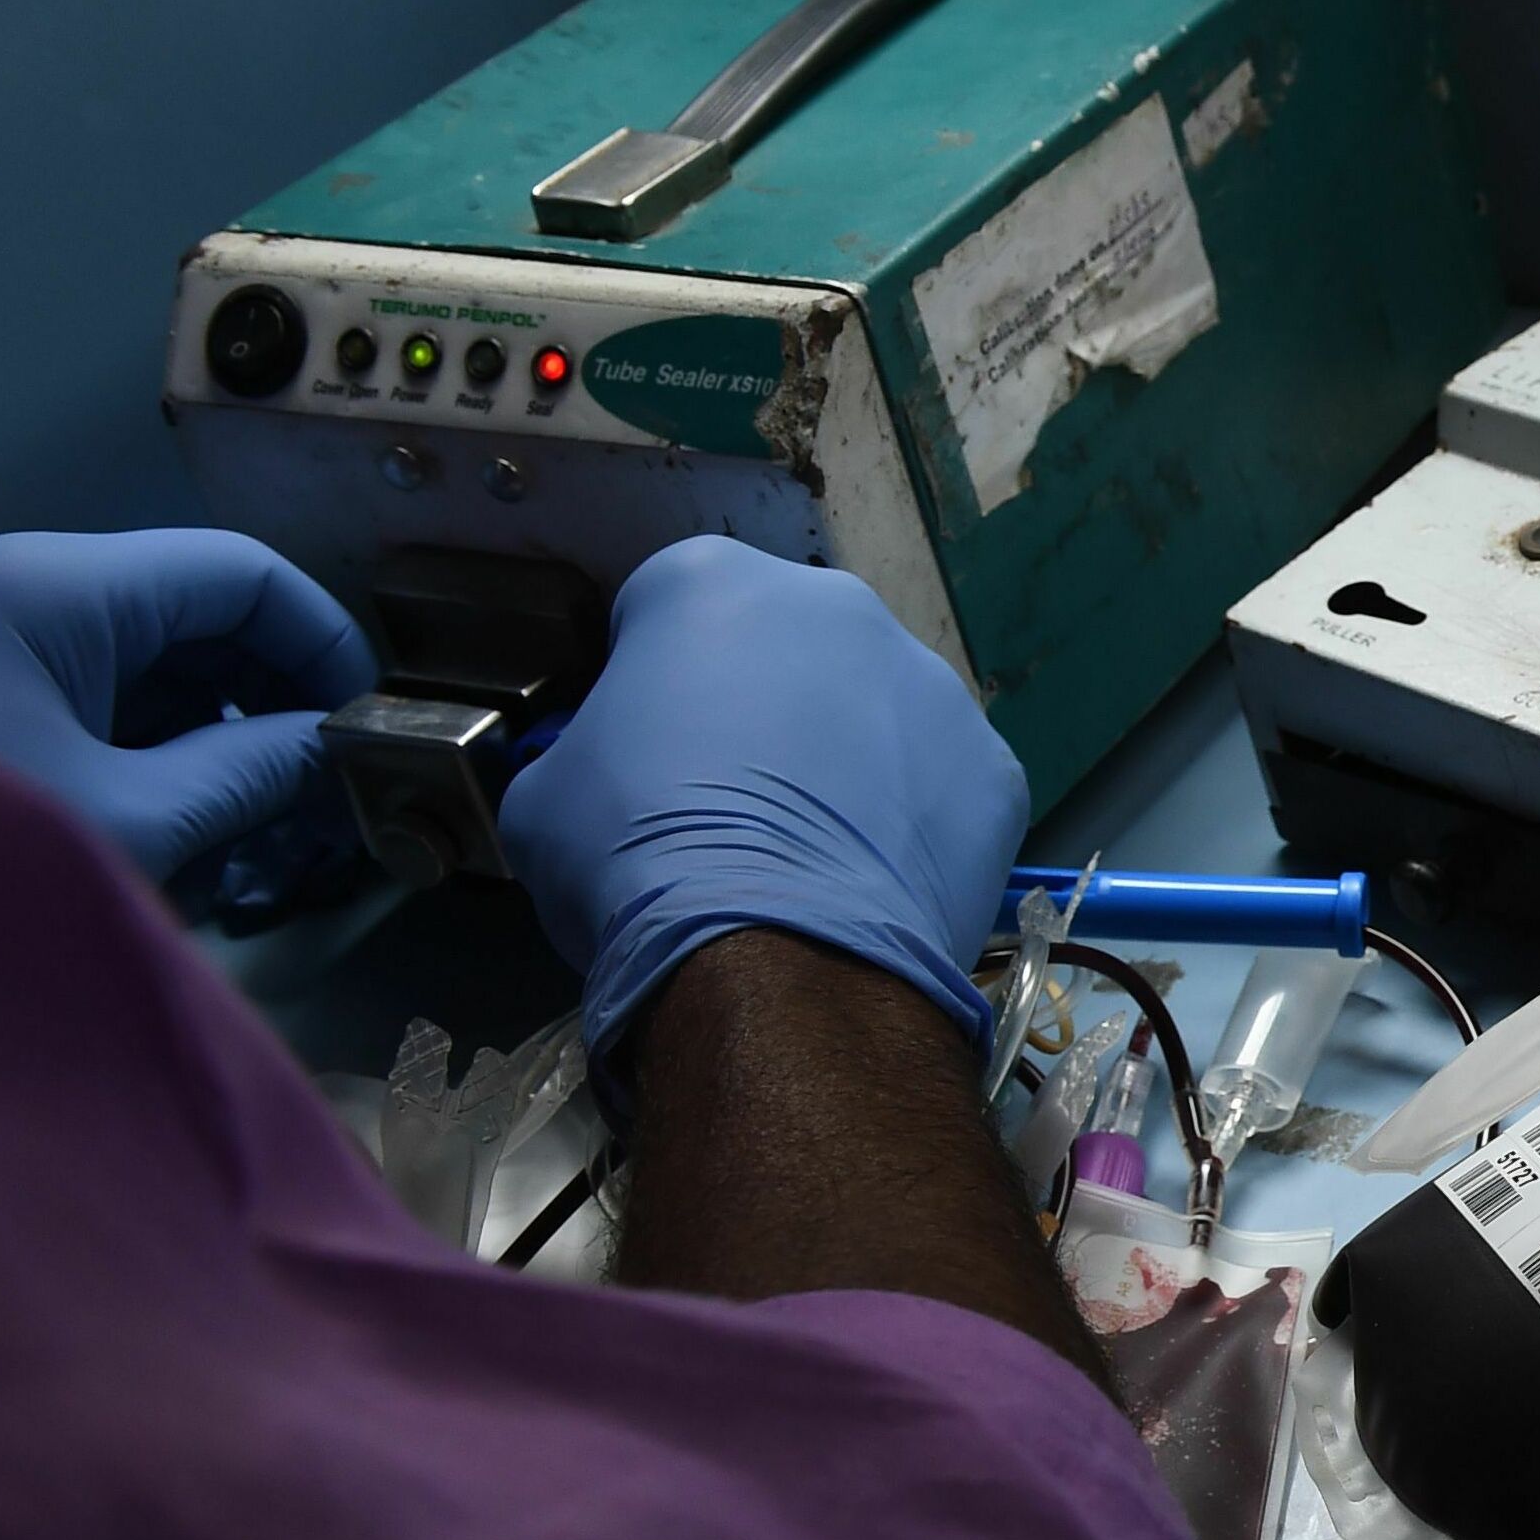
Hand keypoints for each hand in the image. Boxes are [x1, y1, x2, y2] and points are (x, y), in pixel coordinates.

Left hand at [0, 529, 373, 877]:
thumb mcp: (131, 821)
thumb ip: (251, 776)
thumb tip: (335, 751)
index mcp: (59, 589)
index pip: (244, 574)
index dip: (327, 644)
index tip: (372, 731)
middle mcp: (25, 591)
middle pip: (201, 613)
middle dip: (279, 697)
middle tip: (334, 791)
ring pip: (157, 662)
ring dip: (226, 734)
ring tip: (273, 825)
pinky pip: (102, 700)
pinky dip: (164, 752)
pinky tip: (197, 825)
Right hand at [501, 538, 1024, 1060]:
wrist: (772, 957)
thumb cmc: (634, 856)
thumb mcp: (543, 795)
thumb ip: (583, 751)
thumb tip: (608, 771)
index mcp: (710, 581)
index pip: (666, 615)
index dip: (651, 687)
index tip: (648, 751)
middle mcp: (835, 605)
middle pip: (789, 652)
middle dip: (765, 712)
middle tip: (736, 805)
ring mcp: (932, 683)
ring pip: (879, 714)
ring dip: (850, 763)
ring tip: (814, 854)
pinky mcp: (996, 767)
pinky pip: (945, 788)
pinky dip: (918, 827)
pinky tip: (878, 884)